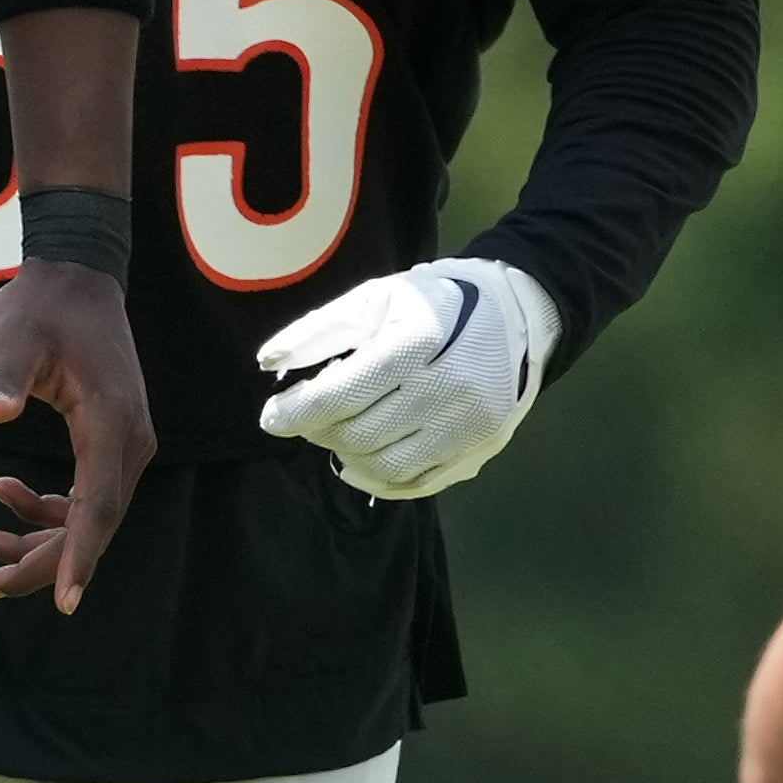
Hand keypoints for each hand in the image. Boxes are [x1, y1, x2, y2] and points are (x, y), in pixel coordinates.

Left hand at [0, 252, 148, 610]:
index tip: (64, 600)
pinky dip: (46, 508)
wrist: (76, 277)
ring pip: (88, 516)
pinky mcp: (110, 440)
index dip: (78, 556)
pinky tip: (2, 493)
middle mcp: (128, 440)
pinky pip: (85, 495)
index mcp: (109, 421)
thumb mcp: (14, 336)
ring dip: (37, 537)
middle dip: (39, 560)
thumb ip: (5, 376)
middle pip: (92, 524)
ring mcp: (123, 442)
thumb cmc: (42, 307)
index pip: (97, 505)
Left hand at [254, 257, 561, 499]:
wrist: (514, 315)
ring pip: (387, 467)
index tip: (269, 417)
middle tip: (307, 416)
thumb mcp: (376, 298)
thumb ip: (319, 330)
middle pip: (363, 434)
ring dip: (346, 455)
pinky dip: (378, 478)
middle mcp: (454, 388)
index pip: (347, 392)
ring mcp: (472, 427)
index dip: (299, 410)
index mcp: (424, 339)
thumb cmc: (433, 301)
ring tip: (334, 432)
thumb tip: (267, 364)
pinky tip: (360, 458)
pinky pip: (417, 484)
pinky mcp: (481, 452)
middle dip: (320, 430)